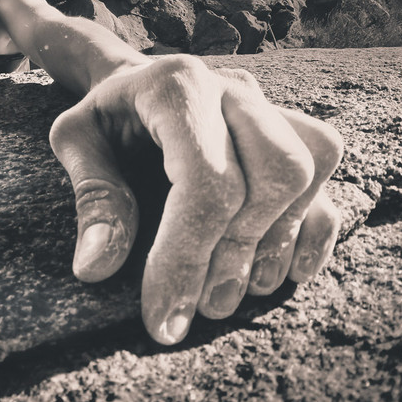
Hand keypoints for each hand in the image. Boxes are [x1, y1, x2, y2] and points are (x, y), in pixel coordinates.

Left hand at [48, 55, 343, 344]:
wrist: (136, 83)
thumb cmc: (106, 118)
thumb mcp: (76, 142)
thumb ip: (92, 197)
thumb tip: (97, 268)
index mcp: (177, 85)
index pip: (206, 181)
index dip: (188, 258)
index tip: (164, 319)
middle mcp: (233, 89)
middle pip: (275, 173)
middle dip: (239, 254)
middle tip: (203, 308)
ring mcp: (268, 104)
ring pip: (308, 168)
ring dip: (279, 243)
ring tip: (236, 292)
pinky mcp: (290, 126)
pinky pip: (325, 167)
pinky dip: (315, 227)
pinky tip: (286, 271)